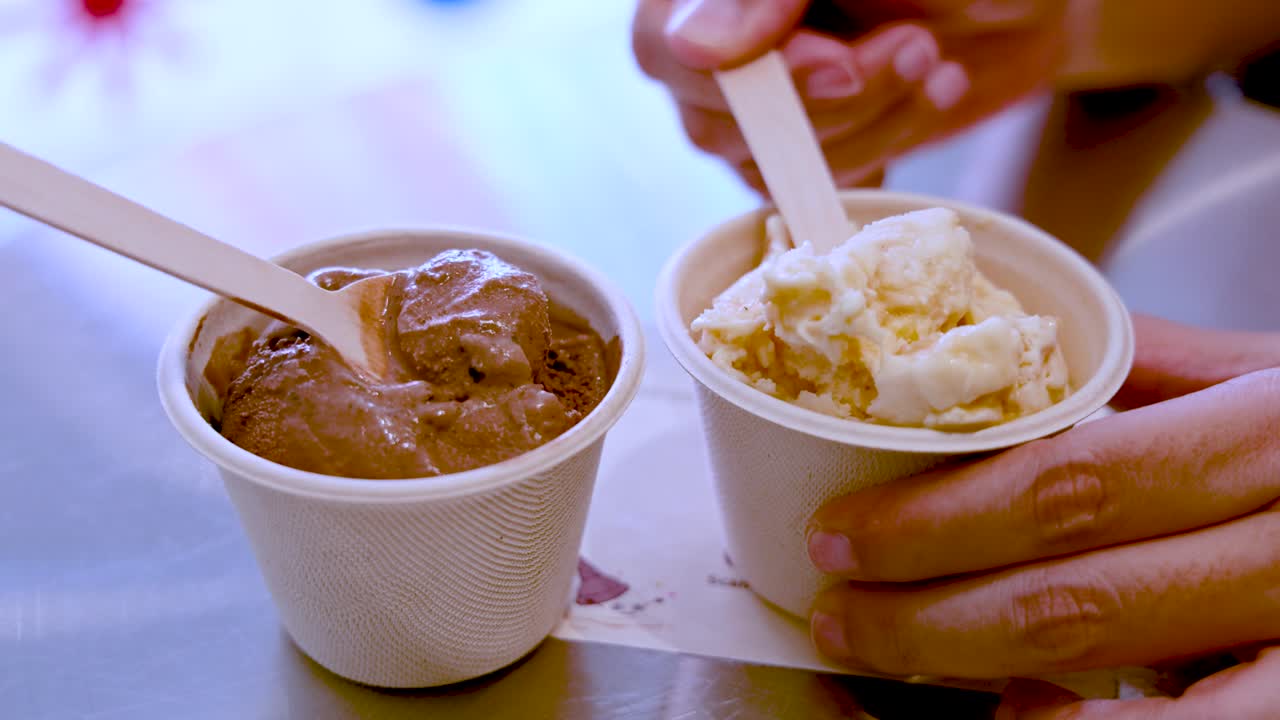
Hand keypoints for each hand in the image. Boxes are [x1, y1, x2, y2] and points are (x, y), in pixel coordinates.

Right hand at [632, 0, 969, 189]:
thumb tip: (698, 45)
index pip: (662, 43)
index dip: (733, 74)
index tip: (838, 66)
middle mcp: (719, 44)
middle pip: (716, 119)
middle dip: (830, 100)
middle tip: (913, 48)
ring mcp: (760, 99)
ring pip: (768, 164)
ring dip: (872, 119)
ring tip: (934, 61)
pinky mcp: (810, 142)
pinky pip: (817, 186)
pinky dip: (888, 145)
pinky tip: (936, 89)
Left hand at [804, 314, 1279, 716]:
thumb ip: (1169, 370)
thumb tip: (1033, 359)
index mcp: (1279, 435)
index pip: (1073, 484)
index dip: (937, 518)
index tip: (844, 530)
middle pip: (1077, 595)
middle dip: (926, 613)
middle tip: (840, 610)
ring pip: (1132, 693)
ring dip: (987, 688)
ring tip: (896, 669)